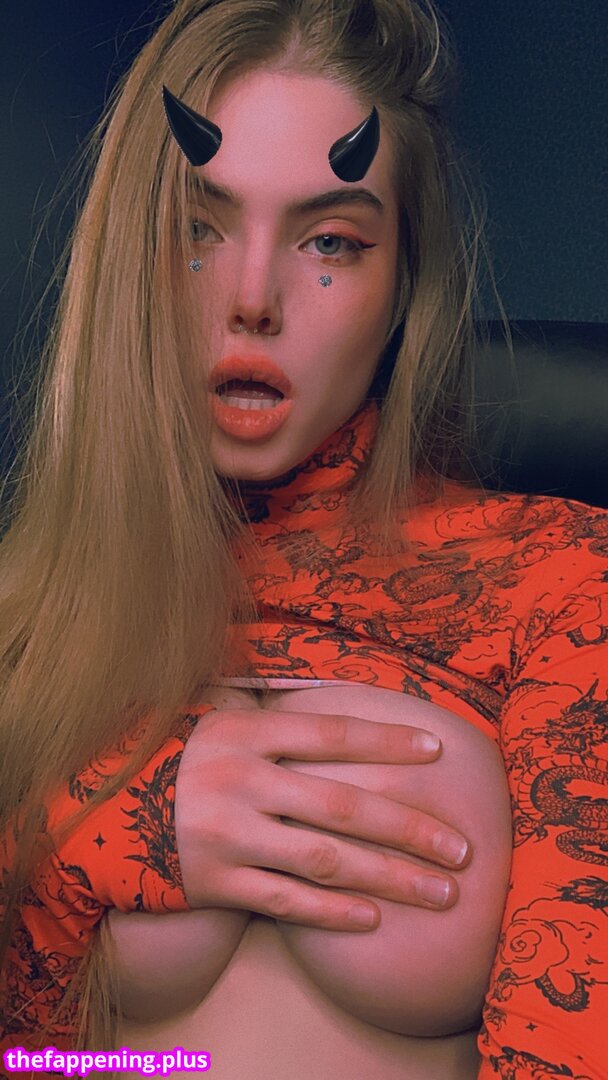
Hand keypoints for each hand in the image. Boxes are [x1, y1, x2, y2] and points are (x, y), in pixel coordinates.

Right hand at [175, 699, 470, 931]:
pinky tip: (374, 919)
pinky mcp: (215, 883)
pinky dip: (333, 913)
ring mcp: (227, 837)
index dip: (388, 743)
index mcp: (246, 735)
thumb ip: (273, 713)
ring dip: (390, 879)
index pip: (332, 735)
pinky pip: (286, 902)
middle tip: (463, 849)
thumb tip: (332, 683)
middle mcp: (240, 782)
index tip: (438, 753)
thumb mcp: (219, 721)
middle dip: (410, 828)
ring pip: (325, 861)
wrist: (102, 812)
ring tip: (442, 894)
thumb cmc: (181, 759)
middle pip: (342, 806)